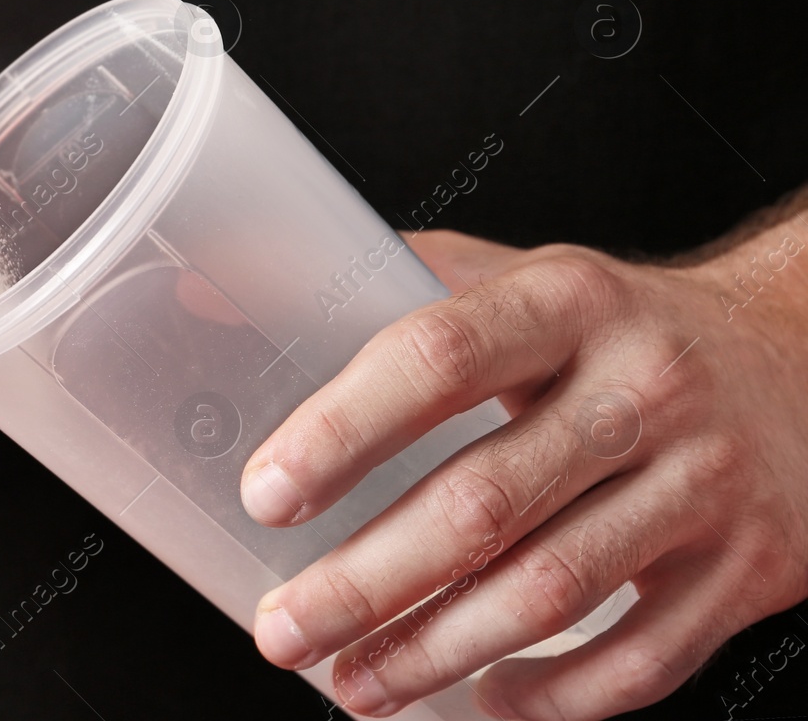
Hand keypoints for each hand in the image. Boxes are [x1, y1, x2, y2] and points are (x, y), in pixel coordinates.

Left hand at [240, 228, 807, 718]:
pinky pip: (641, 659)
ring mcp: (704, 483)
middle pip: (483, 501)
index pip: (438, 358)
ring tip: (351, 685)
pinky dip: (549, 696)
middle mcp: (643, 387)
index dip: (344, 431)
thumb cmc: (617, 328)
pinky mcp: (750, 566)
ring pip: (552, 593)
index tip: (268, 494)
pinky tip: (478, 698)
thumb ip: (385, 290)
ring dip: (435, 654)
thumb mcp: (518, 280)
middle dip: (365, 583)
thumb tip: (211, 307)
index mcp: (568, 300)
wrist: (803, 356)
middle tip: (282, 629)